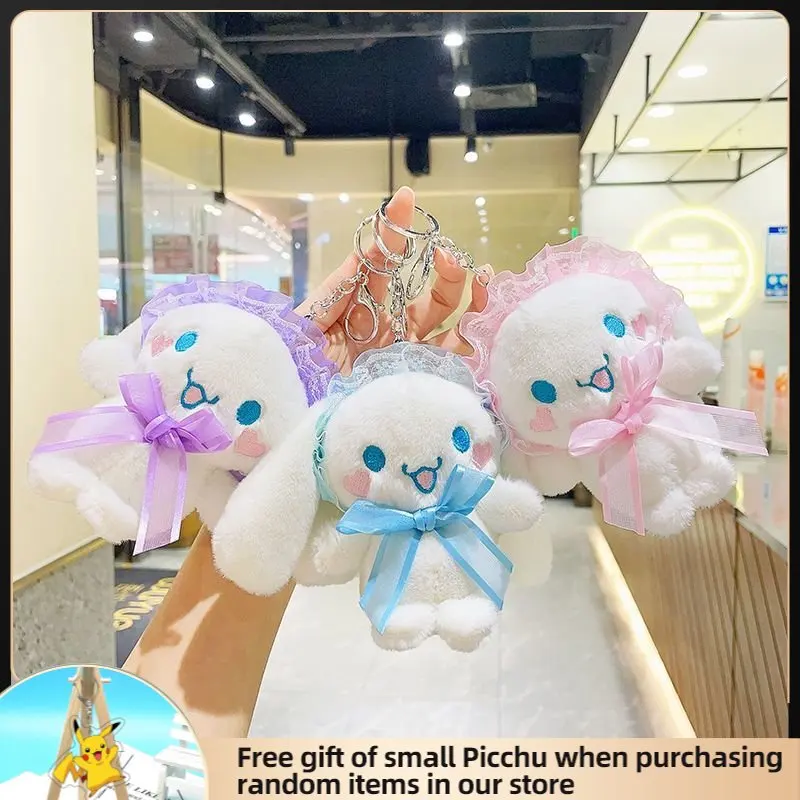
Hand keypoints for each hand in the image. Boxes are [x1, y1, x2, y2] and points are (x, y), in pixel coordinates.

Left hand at [295, 185, 491, 373]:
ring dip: (471, 301)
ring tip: (482, 280)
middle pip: (433, 296)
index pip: (387, 262)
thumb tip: (371, 243)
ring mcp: (406, 355)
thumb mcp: (313, 316)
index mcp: (366, 305)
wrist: (292, 402)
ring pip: (451, 326)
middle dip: (449, 272)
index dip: (397, 231)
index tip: (406, 199)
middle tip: (447, 256)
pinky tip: (480, 328)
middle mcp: (392, 328)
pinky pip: (450, 365)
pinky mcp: (414, 381)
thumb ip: (342, 282)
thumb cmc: (294, 359)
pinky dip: (471, 346)